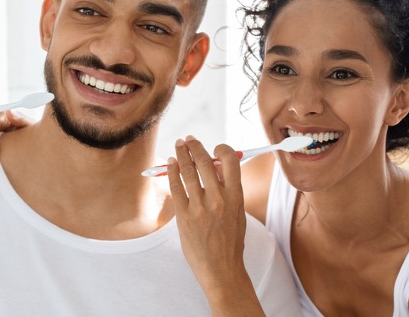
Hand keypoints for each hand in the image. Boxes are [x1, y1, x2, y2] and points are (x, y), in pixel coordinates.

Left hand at [168, 136, 263, 314]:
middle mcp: (219, 199)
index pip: (230, 161)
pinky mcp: (184, 216)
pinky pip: (176, 187)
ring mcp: (200, 207)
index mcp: (236, 197)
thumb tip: (217, 168)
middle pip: (205, 162)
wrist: (221, 269)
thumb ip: (229, 191)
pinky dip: (172, 172)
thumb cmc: (230, 242)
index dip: (222, 149)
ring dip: (182, 154)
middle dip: (195, 146)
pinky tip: (170, 164)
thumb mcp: (238, 213)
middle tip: (189, 139)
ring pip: (188, 171)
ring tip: (178, 145)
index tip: (215, 147)